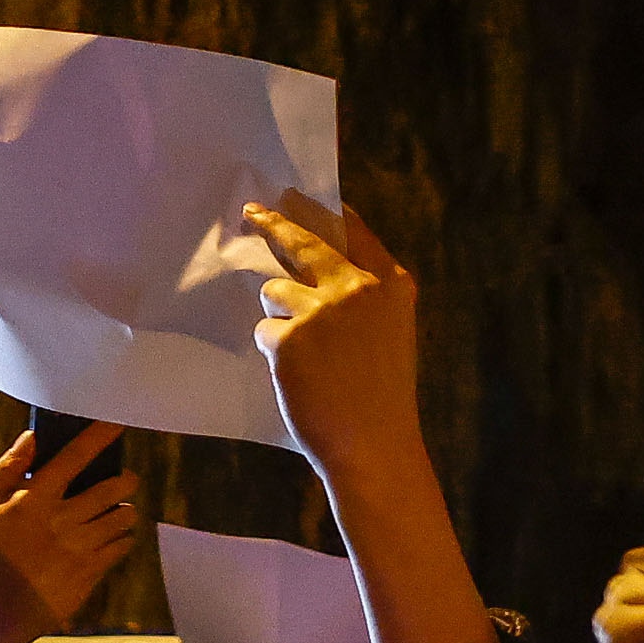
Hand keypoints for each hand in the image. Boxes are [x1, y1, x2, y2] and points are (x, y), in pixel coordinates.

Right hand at [0, 421, 142, 642]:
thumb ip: (4, 472)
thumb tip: (30, 439)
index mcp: (33, 501)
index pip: (73, 458)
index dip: (98, 437)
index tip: (115, 424)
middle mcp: (61, 521)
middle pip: (111, 488)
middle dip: (125, 480)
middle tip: (125, 480)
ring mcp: (79, 549)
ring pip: (122, 518)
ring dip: (124, 511)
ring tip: (118, 512)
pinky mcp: (89, 574)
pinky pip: (121, 547)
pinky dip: (122, 538)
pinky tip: (113, 538)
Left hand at [240, 192, 419, 481]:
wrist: (374, 446)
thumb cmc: (381, 396)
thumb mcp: (389, 333)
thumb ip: (363, 296)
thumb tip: (315, 267)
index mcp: (391, 284)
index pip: (353, 232)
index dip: (324, 213)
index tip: (299, 196)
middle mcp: (358, 287)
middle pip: (303, 242)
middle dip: (274, 223)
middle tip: (252, 211)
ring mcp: (321, 310)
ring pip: (275, 292)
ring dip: (279, 317)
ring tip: (307, 357)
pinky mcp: (289, 337)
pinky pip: (264, 330)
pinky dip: (273, 351)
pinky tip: (298, 375)